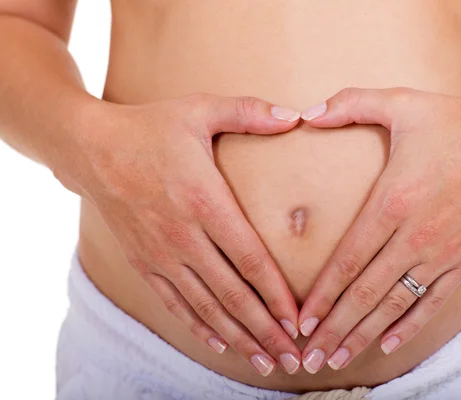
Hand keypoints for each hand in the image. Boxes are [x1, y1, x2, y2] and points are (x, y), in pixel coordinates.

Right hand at [55, 94, 303, 375]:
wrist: (92, 149)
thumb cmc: (151, 128)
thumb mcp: (201, 109)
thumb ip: (250, 112)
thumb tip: (298, 116)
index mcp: (204, 201)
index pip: (251, 260)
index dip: (278, 295)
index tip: (300, 320)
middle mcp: (183, 237)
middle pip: (233, 295)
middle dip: (266, 330)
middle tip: (294, 357)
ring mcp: (162, 255)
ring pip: (207, 308)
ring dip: (239, 337)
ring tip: (266, 361)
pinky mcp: (145, 263)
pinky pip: (175, 304)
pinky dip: (199, 327)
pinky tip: (220, 344)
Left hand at [297, 87, 460, 372]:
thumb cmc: (455, 122)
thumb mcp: (400, 103)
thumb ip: (349, 104)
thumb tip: (306, 112)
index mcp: (393, 202)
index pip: (348, 261)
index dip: (321, 295)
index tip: (300, 320)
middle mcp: (415, 236)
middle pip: (365, 294)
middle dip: (334, 328)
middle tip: (309, 357)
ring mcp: (442, 253)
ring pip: (395, 305)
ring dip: (364, 334)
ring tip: (339, 358)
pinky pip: (433, 302)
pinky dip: (410, 326)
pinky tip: (388, 344)